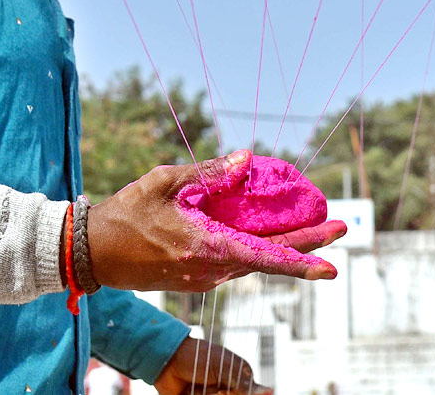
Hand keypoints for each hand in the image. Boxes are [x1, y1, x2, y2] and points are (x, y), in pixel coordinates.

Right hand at [87, 150, 346, 291]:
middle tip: (341, 227)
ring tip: (315, 226)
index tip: (332, 261)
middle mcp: (210, 269)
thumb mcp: (165, 182)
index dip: (301, 258)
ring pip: (254, 260)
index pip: (265, 258)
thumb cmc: (126, 213)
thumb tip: (246, 159)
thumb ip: (208, 173)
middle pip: (270, 259)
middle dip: (309, 245)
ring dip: (285, 245)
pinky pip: (235, 259)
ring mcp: (204, 276)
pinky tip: (270, 229)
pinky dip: (257, 245)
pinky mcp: (197, 275)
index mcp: (205, 247)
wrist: (92, 252)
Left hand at [154, 337, 271, 394]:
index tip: (225, 390)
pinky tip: (192, 392)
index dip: (239, 393)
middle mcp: (228, 388)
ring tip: (199, 389)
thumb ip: (244, 383)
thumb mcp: (223, 367)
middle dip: (221, 394)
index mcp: (238, 375)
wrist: (167, 362)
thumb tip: (271, 391)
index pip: (251, 393)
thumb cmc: (197, 357)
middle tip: (215, 389)